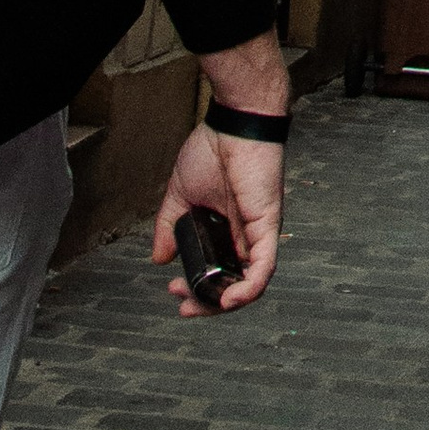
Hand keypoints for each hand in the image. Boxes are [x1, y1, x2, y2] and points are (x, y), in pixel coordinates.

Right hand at [151, 29, 287, 315]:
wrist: (233, 122)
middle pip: (236, 283)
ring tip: (200, 307)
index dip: (200, 289)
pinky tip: (229, 301)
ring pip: (253, 282)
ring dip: (226, 302)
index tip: (175, 292)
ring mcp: (260, 231)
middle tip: (184, 304)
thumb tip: (160, 258)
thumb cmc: (213, 149)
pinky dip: (250, 288)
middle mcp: (248, 234)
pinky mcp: (268, 224)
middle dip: (209, 302)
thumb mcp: (182, 195)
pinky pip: (265, 266)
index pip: (220, 272)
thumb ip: (171, 227)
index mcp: (229, 229)